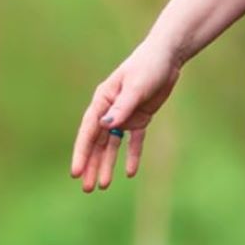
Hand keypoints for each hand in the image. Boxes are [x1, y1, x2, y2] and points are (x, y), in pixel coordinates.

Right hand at [70, 38, 180, 190]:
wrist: (167, 56)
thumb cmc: (148, 66)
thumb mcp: (136, 87)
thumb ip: (122, 107)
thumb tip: (105, 126)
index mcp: (102, 101)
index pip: (88, 132)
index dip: (81, 153)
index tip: (76, 172)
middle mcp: (109, 111)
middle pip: (97, 143)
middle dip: (92, 165)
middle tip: (87, 188)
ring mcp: (124, 116)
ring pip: (112, 145)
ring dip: (107, 164)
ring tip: (103, 186)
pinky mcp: (139, 118)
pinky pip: (134, 142)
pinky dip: (131, 155)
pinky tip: (130, 173)